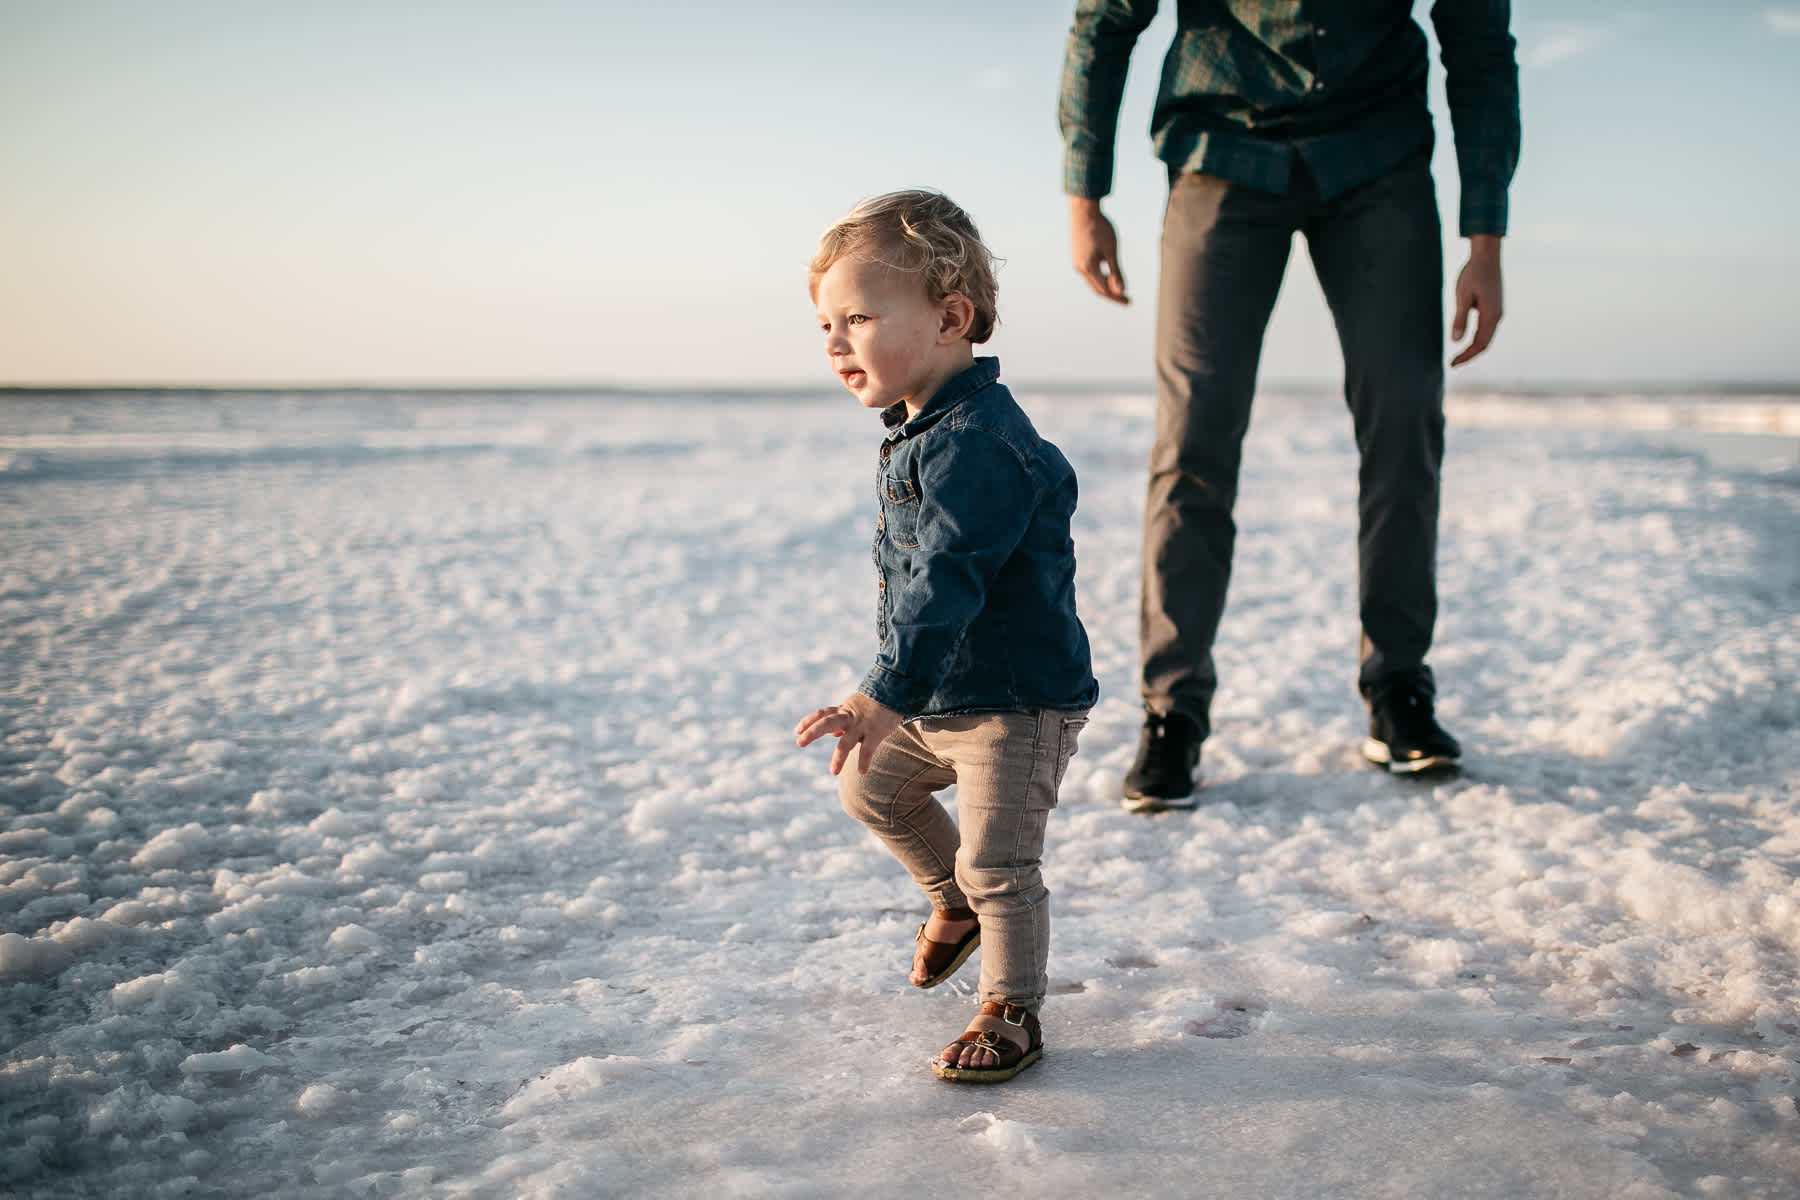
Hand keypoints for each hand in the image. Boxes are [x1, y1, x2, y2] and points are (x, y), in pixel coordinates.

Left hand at [793, 692, 903, 775]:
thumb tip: (832, 734)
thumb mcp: (855, 708)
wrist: (896, 691)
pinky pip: (868, 749)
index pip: (822, 714)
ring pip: (846, 741)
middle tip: (799, 743)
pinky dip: (864, 761)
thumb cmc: (875, 702)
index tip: (797, 730)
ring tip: (833, 772)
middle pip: (827, 722)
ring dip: (838, 757)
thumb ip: (843, 720)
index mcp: (844, 710)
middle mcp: (849, 716)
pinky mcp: (876, 732)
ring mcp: (862, 725)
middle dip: (812, 732)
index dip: (809, 721)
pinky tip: (862, 772)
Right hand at [1070, 197, 1128, 303]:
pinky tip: (1109, 275)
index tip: (1129, 301)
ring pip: (1093, 281)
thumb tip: (1121, 291)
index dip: (1117, 297)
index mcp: (1088, 268)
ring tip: (1120, 289)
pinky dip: (1100, 278)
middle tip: (1126, 299)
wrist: (1083, 211)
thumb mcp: (1111, 251)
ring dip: (1106, 287)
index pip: (1104, 290)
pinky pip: (1089, 273)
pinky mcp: (1077, 257)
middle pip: (1097, 289)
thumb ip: (1116, 272)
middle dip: (1112, 295)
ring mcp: (1077, 263)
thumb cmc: (1100, 228)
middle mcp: (1080, 268)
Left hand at [1450, 235, 1502, 366]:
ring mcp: (1497, 312)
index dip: (1466, 356)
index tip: (1452, 364)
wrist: (1487, 256)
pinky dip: (1477, 338)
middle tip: (1452, 364)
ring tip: (1458, 356)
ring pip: (1486, 337)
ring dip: (1473, 348)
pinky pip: (1486, 329)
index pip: (1479, 344)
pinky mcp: (1494, 307)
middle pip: (1484, 344)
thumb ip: (1460, 318)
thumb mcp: (1462, 296)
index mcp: (1491, 315)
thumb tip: (1456, 340)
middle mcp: (1497, 316)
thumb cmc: (1473, 274)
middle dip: (1469, 355)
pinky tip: (1466, 340)